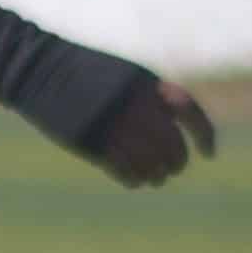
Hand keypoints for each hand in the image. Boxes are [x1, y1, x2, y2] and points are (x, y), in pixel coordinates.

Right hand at [94, 76, 218, 189]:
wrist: (42, 71)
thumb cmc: (86, 73)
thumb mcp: (127, 76)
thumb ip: (152, 97)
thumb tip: (174, 128)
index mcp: (149, 86)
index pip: (189, 114)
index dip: (203, 137)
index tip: (209, 155)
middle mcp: (137, 107)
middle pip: (171, 146)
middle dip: (175, 162)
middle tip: (171, 171)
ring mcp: (116, 126)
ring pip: (149, 162)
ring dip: (156, 175)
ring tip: (154, 179)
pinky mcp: (94, 143)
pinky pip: (124, 170)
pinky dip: (133, 179)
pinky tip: (134, 181)